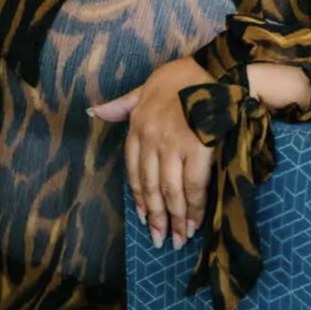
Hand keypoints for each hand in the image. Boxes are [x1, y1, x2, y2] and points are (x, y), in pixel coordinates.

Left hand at [90, 58, 214, 249]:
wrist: (216, 70)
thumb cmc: (183, 77)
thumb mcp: (144, 88)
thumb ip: (122, 105)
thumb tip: (94, 112)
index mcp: (137, 126)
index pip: (133, 170)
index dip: (139, 197)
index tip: (144, 217)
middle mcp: (151, 138)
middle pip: (151, 186)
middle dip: (156, 217)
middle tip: (160, 239)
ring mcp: (173, 145)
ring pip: (170, 191)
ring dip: (174, 219)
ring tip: (178, 239)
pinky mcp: (198, 149)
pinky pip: (194, 187)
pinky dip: (195, 209)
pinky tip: (195, 223)